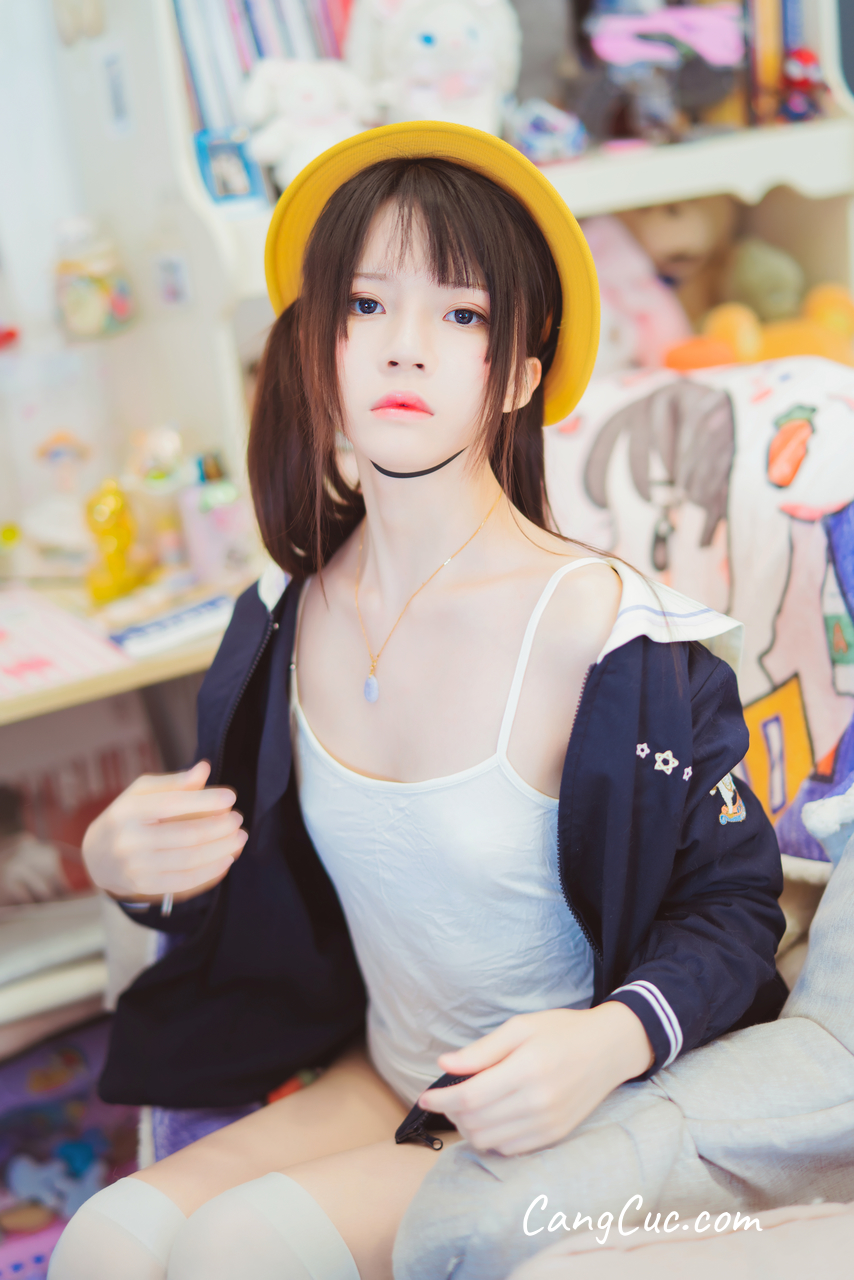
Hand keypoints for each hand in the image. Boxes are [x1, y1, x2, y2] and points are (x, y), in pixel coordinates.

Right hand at [82, 760, 246, 902]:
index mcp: (129, 810)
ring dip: (221, 849)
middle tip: (238, 819)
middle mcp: (130, 840)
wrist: (96, 857)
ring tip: (239, 839)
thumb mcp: (142, 793)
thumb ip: (174, 783)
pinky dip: (210, 871)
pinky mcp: (144, 887)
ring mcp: (136, 867)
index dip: (205, 800)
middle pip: (186, 835)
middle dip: (219, 827)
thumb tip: (203, 769)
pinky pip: (185, 882)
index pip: (172, 804)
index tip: (231, 796)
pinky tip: (226, 860)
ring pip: (189, 860)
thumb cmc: (128, 818)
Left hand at [417, 1004, 653, 1156]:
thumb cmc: (561, 1031)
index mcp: (527, 1070)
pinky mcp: (554, 1136)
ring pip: (489, 1141)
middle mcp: (538, 1103)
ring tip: (468, 1106)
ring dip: (469, 1128)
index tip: (426, 1096)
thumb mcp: (520, 1027)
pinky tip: (491, 1117)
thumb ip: (481, 1050)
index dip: (442, 1100)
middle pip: (476, 1123)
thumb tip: (445, 1063)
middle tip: (448, 1096)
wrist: (608, 1050)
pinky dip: (491, 1138)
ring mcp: (547, 1124)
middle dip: (452, 1113)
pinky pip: (509, 1149)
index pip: (471, 1097)